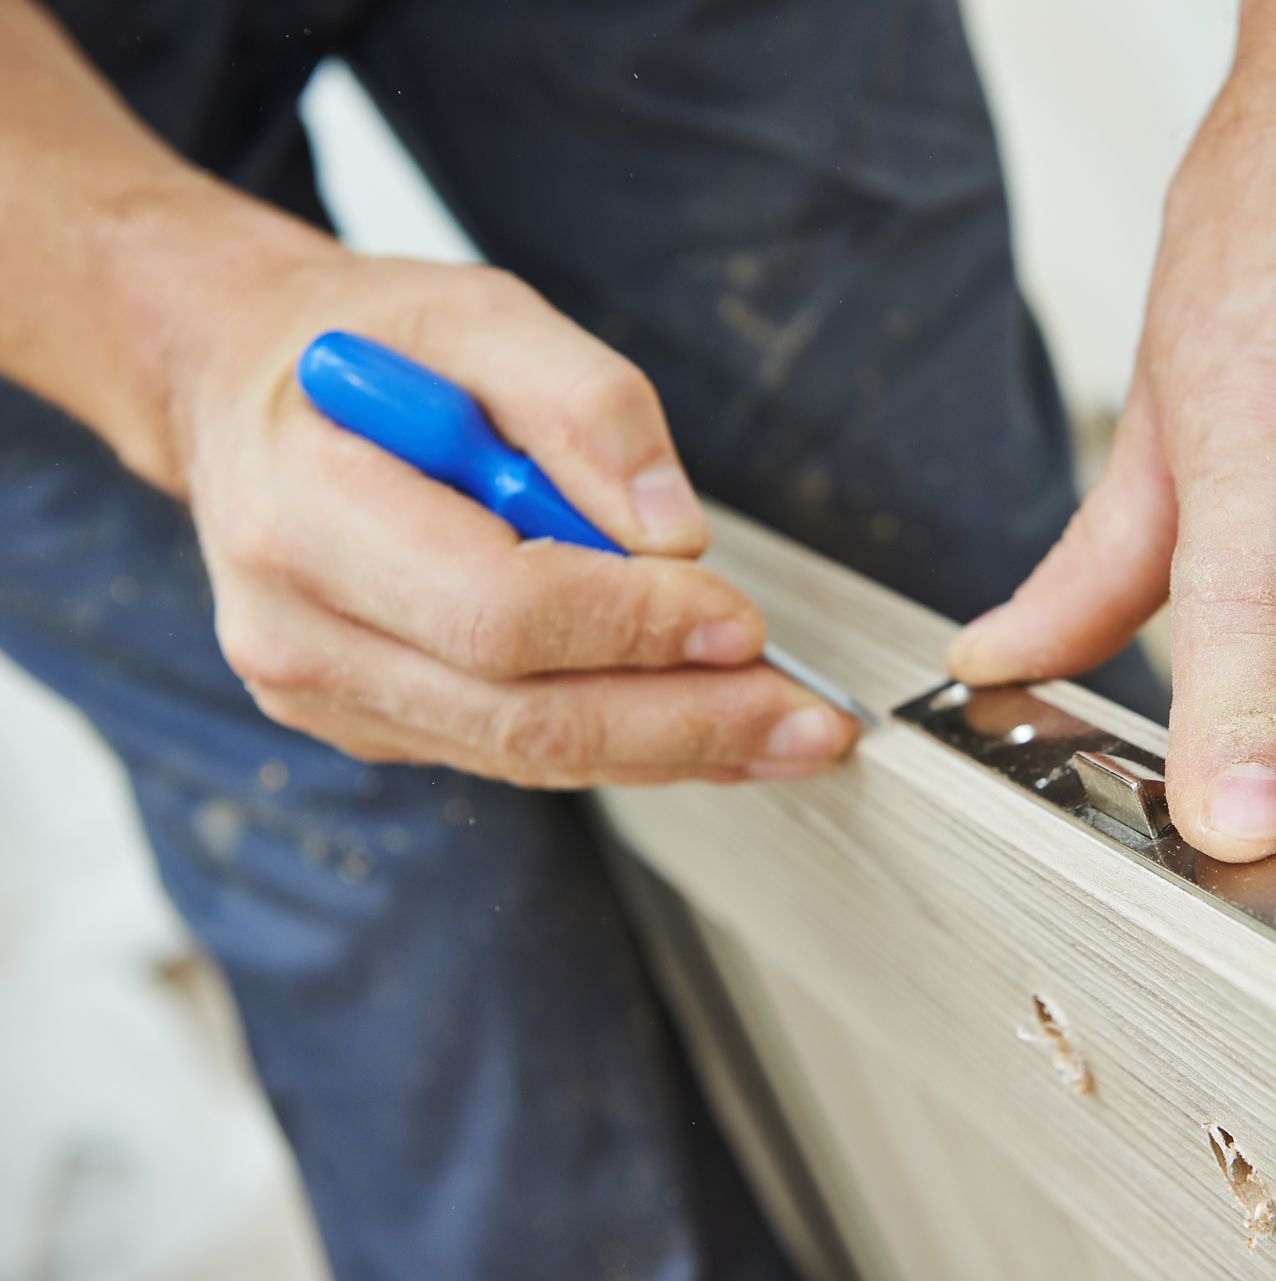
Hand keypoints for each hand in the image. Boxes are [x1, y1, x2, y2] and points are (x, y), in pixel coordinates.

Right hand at [168, 244, 857, 784]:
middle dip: (684, 723)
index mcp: (305, 513)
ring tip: (785, 735)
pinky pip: (511, 752)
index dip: (634, 626)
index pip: (499, 611)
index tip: (742, 621)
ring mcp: (324, 692)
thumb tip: (675, 529)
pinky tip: (705, 726)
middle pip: (523, 717)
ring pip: (526, 755)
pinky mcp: (367, 720)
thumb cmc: (361, 346)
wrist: (241, 389)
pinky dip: (620, 744)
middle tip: (806, 721)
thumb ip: (584, 403)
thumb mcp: (478, 314)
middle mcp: (296, 629)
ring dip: (672, 750)